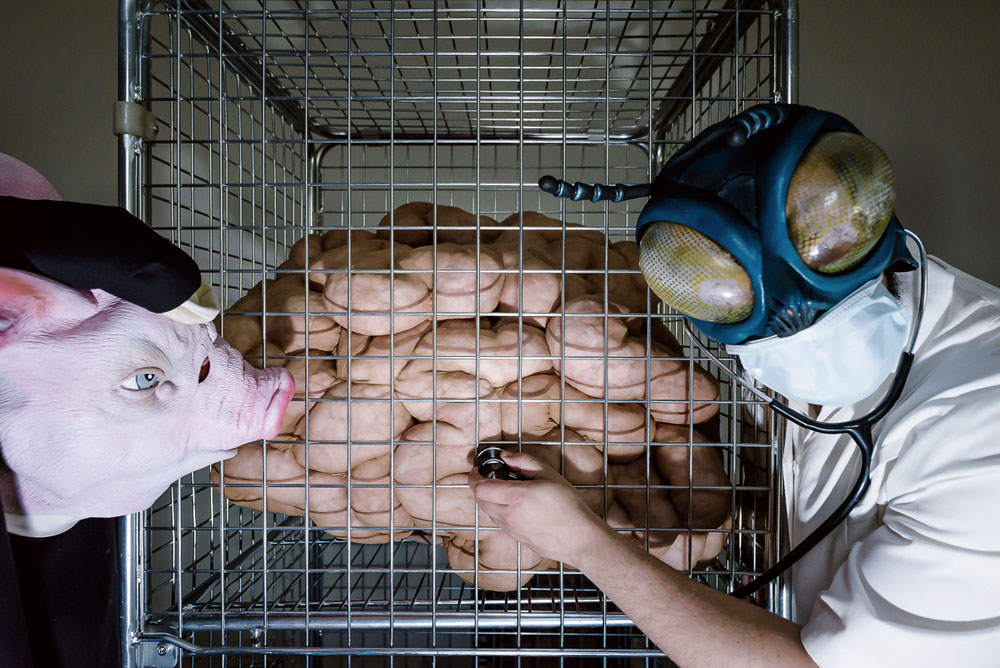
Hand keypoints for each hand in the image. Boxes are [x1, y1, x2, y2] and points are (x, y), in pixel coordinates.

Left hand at [468, 451, 613, 567]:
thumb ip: (524, 461)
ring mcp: (511, 529)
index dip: (474, 477)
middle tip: (490, 476)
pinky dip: (498, 510)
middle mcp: (509, 515)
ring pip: (487, 512)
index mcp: (516, 497)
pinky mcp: (515, 538)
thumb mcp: (549, 475)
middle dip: (480, 486)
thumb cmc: (568, 506)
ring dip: (489, 499)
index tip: (477, 469)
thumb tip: (506, 456)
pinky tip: (514, 505)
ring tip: (504, 490)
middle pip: (480, 500)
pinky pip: (498, 521)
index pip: (480, 488)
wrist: (578, 538)